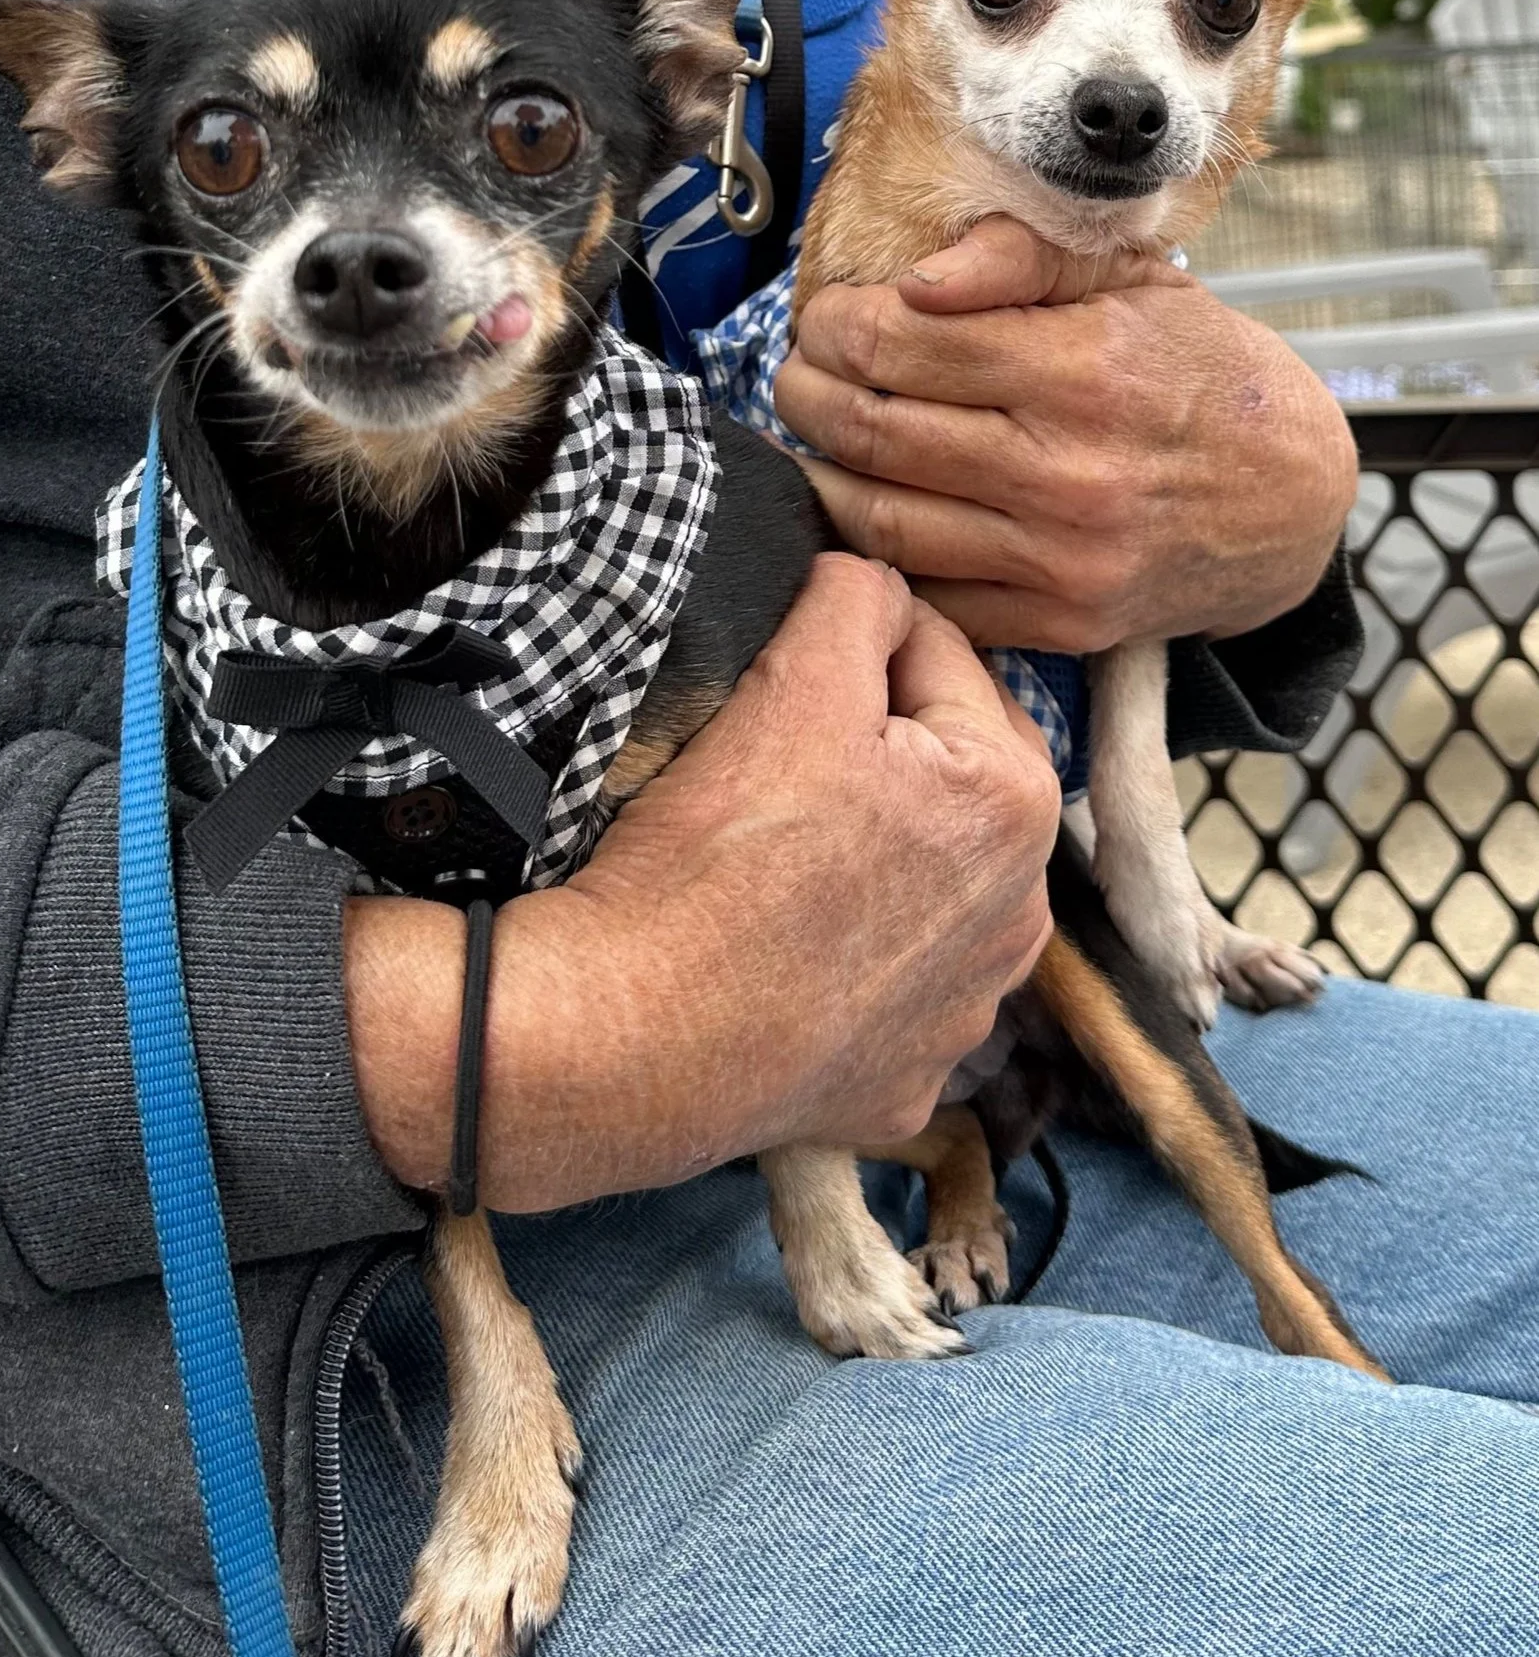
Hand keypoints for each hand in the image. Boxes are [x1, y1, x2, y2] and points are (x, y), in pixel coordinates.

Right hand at [345, 556, 1056, 1209]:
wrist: (635, 1033)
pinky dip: (845, 965)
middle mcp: (1022, 915)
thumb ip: (858, 597)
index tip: (782, 673)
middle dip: (881, 752)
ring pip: (926, 885)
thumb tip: (875, 573)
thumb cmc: (718, 856)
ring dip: (876, 857)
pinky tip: (783, 952)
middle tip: (773, 761)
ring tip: (778, 857)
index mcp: (1018, 801)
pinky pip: (885, 989)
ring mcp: (967, 1013)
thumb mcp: (793, 681)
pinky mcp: (907, 1083)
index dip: (855, 647)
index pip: (943, 660)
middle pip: (946, 777)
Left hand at [773, 217, 1357, 650]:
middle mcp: (1066, 472)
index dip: (836, 325)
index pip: (901, 343)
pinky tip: (860, 507)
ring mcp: (1059, 559)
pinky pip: (926, 589)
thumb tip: (914, 278)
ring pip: (880, 520)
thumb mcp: (1136, 280)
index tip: (825, 317)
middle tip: (796, 373)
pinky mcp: (1055, 621)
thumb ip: (1021, 257)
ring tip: (812, 437)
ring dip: (818, 474)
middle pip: (874, 431)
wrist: (1291, 504)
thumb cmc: (1203, 373)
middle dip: (807, 394)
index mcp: (1083, 370)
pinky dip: (872, 550)